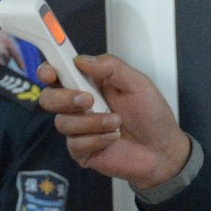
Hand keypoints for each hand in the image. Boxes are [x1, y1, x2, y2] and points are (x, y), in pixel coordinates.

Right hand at [36, 54, 192, 190]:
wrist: (163, 150)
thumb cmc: (152, 114)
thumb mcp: (137, 83)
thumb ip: (111, 67)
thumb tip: (81, 59)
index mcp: (89, 83)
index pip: (58, 73)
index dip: (48, 70)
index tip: (50, 73)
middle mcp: (79, 105)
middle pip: (49, 98)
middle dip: (65, 98)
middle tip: (89, 100)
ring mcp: (78, 129)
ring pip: (63, 122)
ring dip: (92, 122)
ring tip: (117, 123)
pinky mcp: (81, 151)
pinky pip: (75, 143)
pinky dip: (97, 139)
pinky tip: (113, 138)